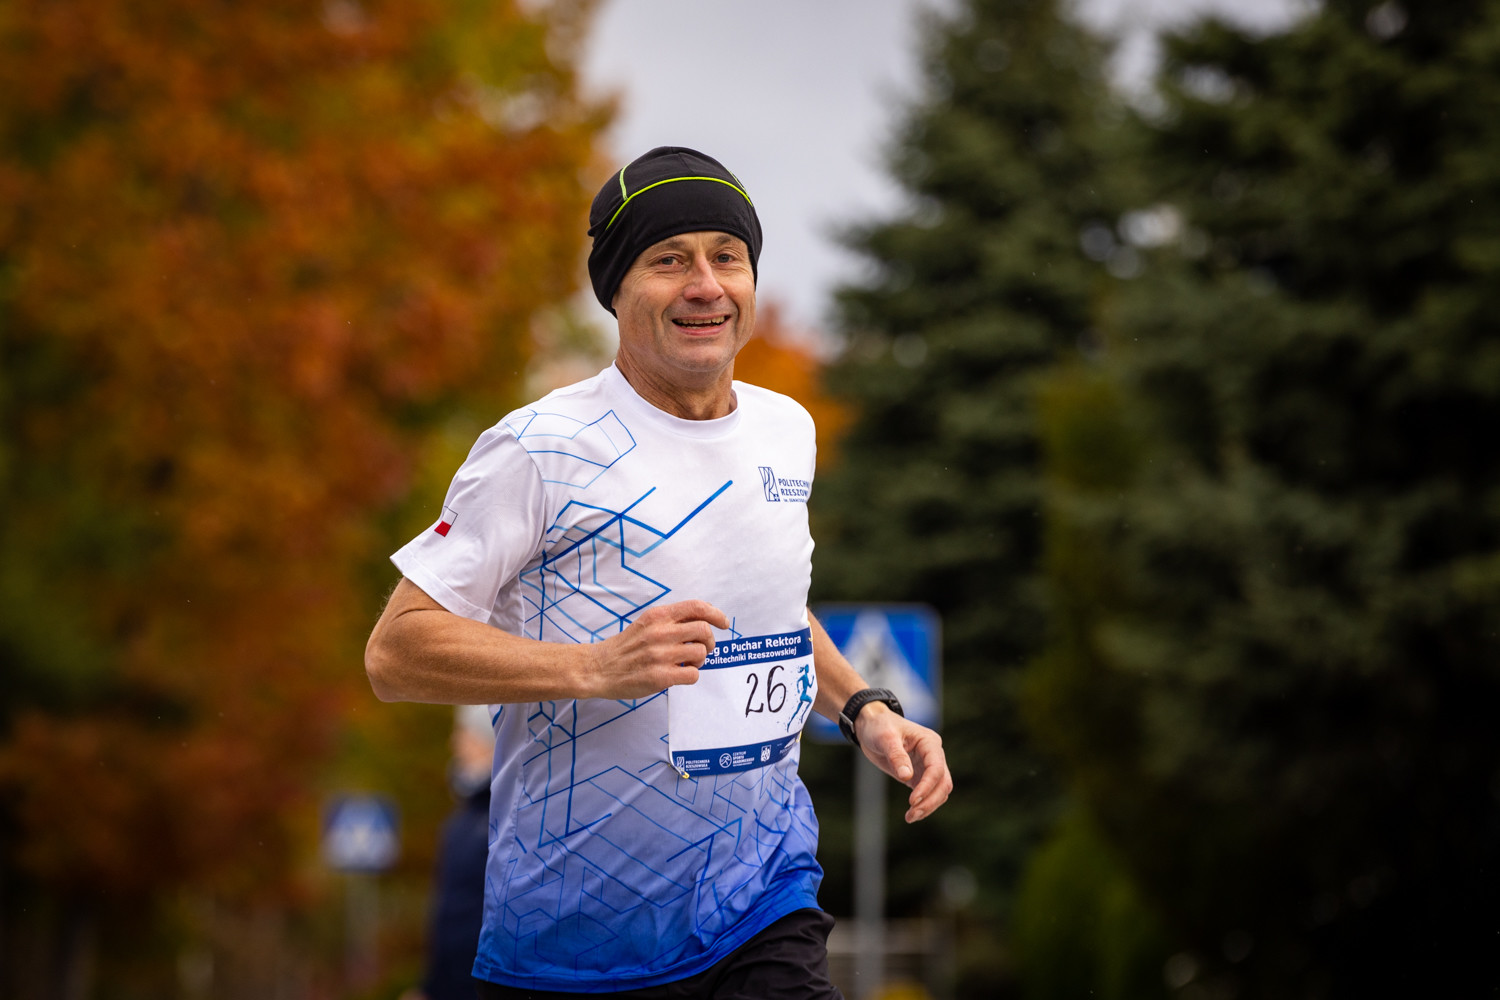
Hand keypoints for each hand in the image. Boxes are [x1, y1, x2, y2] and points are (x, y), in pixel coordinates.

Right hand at [585, 600, 729, 699]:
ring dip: (700, 660)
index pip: (696, 607)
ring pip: (701, 652)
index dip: (716, 614)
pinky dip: (692, 675)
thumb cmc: (626, 647)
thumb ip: (671, 620)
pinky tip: (680, 674)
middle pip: (704, 630)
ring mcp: (659, 655)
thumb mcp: (646, 623)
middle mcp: (660, 632)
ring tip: (688, 663)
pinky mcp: (659, 676)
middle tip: (702, 649)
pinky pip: (693, 674)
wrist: (599, 668)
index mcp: (658, 616)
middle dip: (710, 641)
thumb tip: (704, 618)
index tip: (724, 623)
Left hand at [856, 704, 952, 822]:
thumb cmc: (879, 726)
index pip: (936, 768)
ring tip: (910, 817)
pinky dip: (923, 805)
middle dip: (930, 801)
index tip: (912, 801)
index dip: (927, 786)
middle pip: (943, 783)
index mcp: (929, 742)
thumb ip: (896, 756)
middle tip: (912, 814)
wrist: (870, 725)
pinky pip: (928, 793)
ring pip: (939, 791)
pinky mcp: (918, 775)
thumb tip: (907, 777)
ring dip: (928, 806)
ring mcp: (927, 766)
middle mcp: (933, 755)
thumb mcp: (885, 738)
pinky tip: (912, 814)